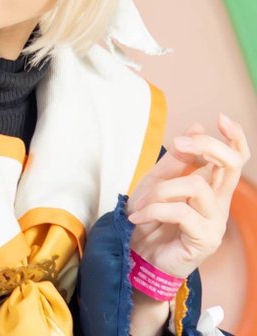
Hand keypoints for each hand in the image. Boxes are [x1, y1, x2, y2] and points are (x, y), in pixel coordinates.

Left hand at [127, 114, 249, 278]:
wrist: (136, 255)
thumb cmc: (148, 219)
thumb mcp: (157, 181)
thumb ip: (178, 159)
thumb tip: (197, 127)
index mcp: (211, 187)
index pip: (236, 160)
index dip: (235, 137)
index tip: (220, 118)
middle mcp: (219, 203)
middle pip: (230, 166)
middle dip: (205, 147)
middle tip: (178, 145)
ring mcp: (214, 222)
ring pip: (197, 186)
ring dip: (163, 189)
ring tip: (144, 202)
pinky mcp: (203, 239)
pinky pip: (180, 212)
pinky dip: (154, 209)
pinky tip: (139, 217)